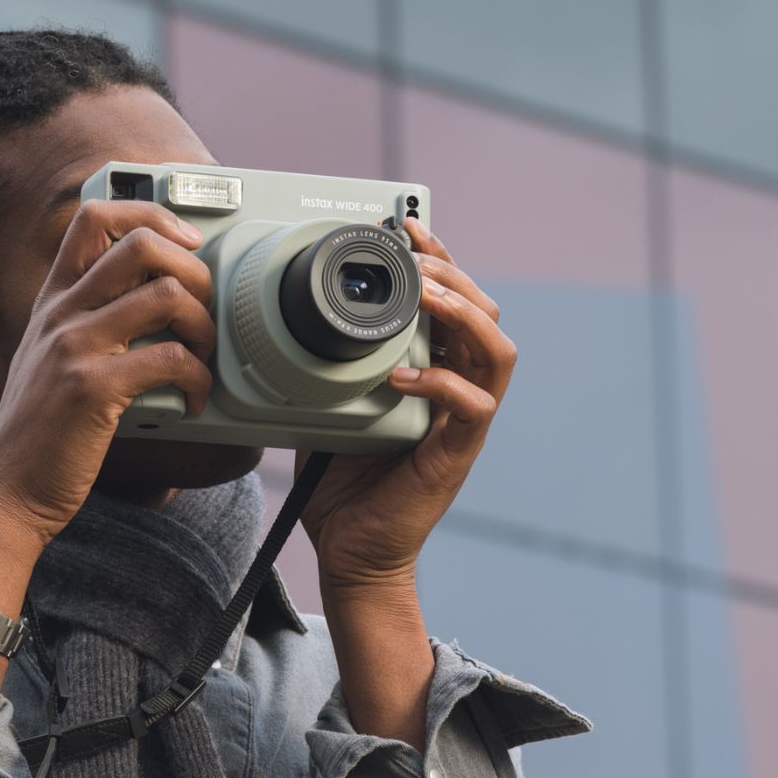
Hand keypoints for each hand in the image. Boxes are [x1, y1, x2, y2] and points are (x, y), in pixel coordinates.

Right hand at [0, 198, 215, 550]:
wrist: (6, 491)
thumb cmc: (36, 437)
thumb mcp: (46, 364)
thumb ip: (83, 329)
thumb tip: (149, 309)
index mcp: (52, 303)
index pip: (94, 217)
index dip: (150, 215)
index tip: (184, 244)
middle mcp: (61, 314)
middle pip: (140, 243)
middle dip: (193, 268)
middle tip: (205, 309)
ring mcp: (75, 347)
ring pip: (166, 294)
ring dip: (204, 325)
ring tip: (203, 358)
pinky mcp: (94, 388)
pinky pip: (170, 358)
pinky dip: (197, 380)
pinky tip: (192, 402)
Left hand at [296, 216, 515, 591]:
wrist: (351, 552)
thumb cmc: (341, 486)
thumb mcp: (324, 410)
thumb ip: (321, 369)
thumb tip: (283, 325)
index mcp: (432, 374)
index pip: (451, 303)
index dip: (437, 259)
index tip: (405, 225)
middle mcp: (456, 391)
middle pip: (484, 313)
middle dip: (453, 272)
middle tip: (416, 252)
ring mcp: (463, 423)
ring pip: (494, 350)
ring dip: (462, 312)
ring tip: (426, 293)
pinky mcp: (457, 454)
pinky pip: (473, 406)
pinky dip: (440, 381)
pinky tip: (402, 374)